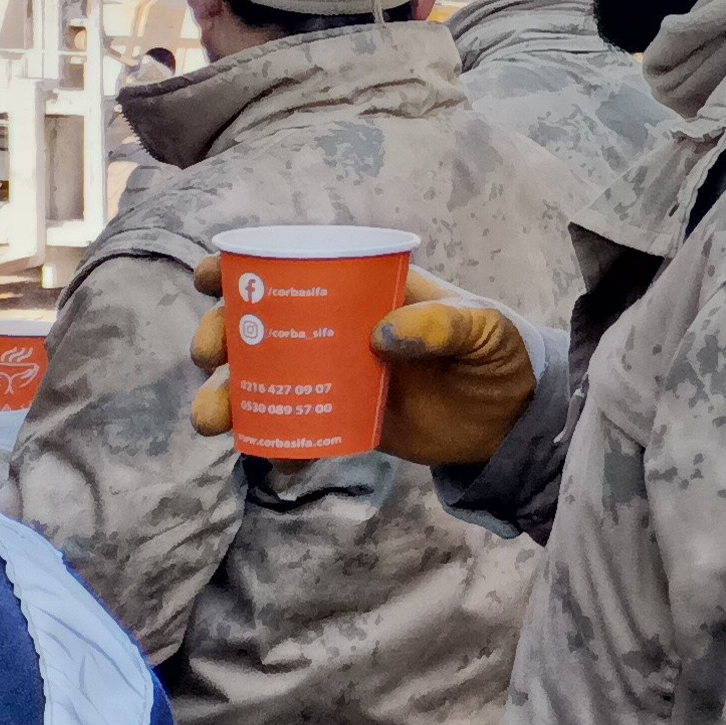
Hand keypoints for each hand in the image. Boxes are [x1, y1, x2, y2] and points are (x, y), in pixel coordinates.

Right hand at [191, 257, 537, 465]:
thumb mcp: (485, 329)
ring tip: (214, 419)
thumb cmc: (501, 355)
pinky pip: (296, 430)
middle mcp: (341, 330)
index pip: (298, 268)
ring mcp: (338, 376)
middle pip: (262, 325)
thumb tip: (381, 333)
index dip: (246, 267)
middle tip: (213, 356)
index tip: (209, 278)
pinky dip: (275, 442)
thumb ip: (444, 324)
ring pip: (267, 380)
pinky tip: (271, 456)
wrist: (516, 418)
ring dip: (230, 395)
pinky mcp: (345, 420)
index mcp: (367, 291)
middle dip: (223, 336)